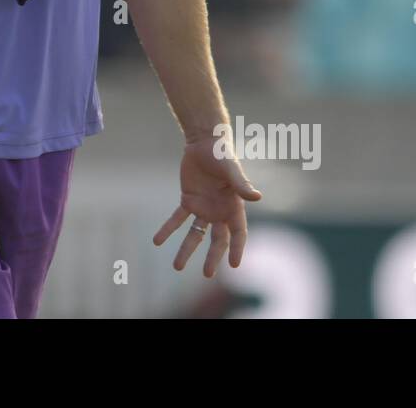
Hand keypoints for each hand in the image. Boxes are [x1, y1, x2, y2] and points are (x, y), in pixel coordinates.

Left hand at [153, 136, 260, 276]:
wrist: (204, 142)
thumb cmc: (222, 154)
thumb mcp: (231, 169)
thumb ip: (241, 184)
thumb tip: (257, 197)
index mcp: (234, 206)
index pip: (238, 233)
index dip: (238, 248)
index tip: (235, 265)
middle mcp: (219, 211)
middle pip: (217, 240)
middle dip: (213, 257)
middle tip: (207, 273)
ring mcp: (203, 207)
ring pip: (196, 234)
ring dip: (187, 250)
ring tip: (177, 267)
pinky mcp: (188, 200)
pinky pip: (177, 219)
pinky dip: (168, 229)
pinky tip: (157, 241)